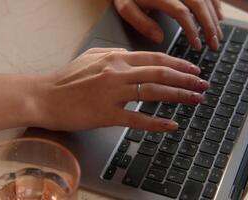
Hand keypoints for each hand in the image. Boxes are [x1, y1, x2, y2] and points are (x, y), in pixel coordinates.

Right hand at [34, 48, 208, 132]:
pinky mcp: (106, 114)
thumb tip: (132, 56)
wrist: (44, 96)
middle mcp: (117, 73)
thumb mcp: (90, 57)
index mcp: (115, 59)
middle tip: (203, 85)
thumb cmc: (66, 79)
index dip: (178, 65)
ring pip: (153, 92)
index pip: (155, 58)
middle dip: (186, 80)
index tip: (193, 70)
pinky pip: (137, 119)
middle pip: (160, 73)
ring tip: (195, 100)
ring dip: (178, 97)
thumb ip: (113, 54)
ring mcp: (112, 94)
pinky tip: (171, 125)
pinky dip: (156, 123)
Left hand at [114, 0, 222, 50]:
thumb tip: (160, 38)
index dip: (192, 30)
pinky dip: (214, 4)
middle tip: (214, 45)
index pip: (181, 12)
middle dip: (209, 26)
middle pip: (198, 4)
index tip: (197, 46)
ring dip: (214, 17)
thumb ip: (141, 22)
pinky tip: (219, 17)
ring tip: (217, 36)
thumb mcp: (126, 8)